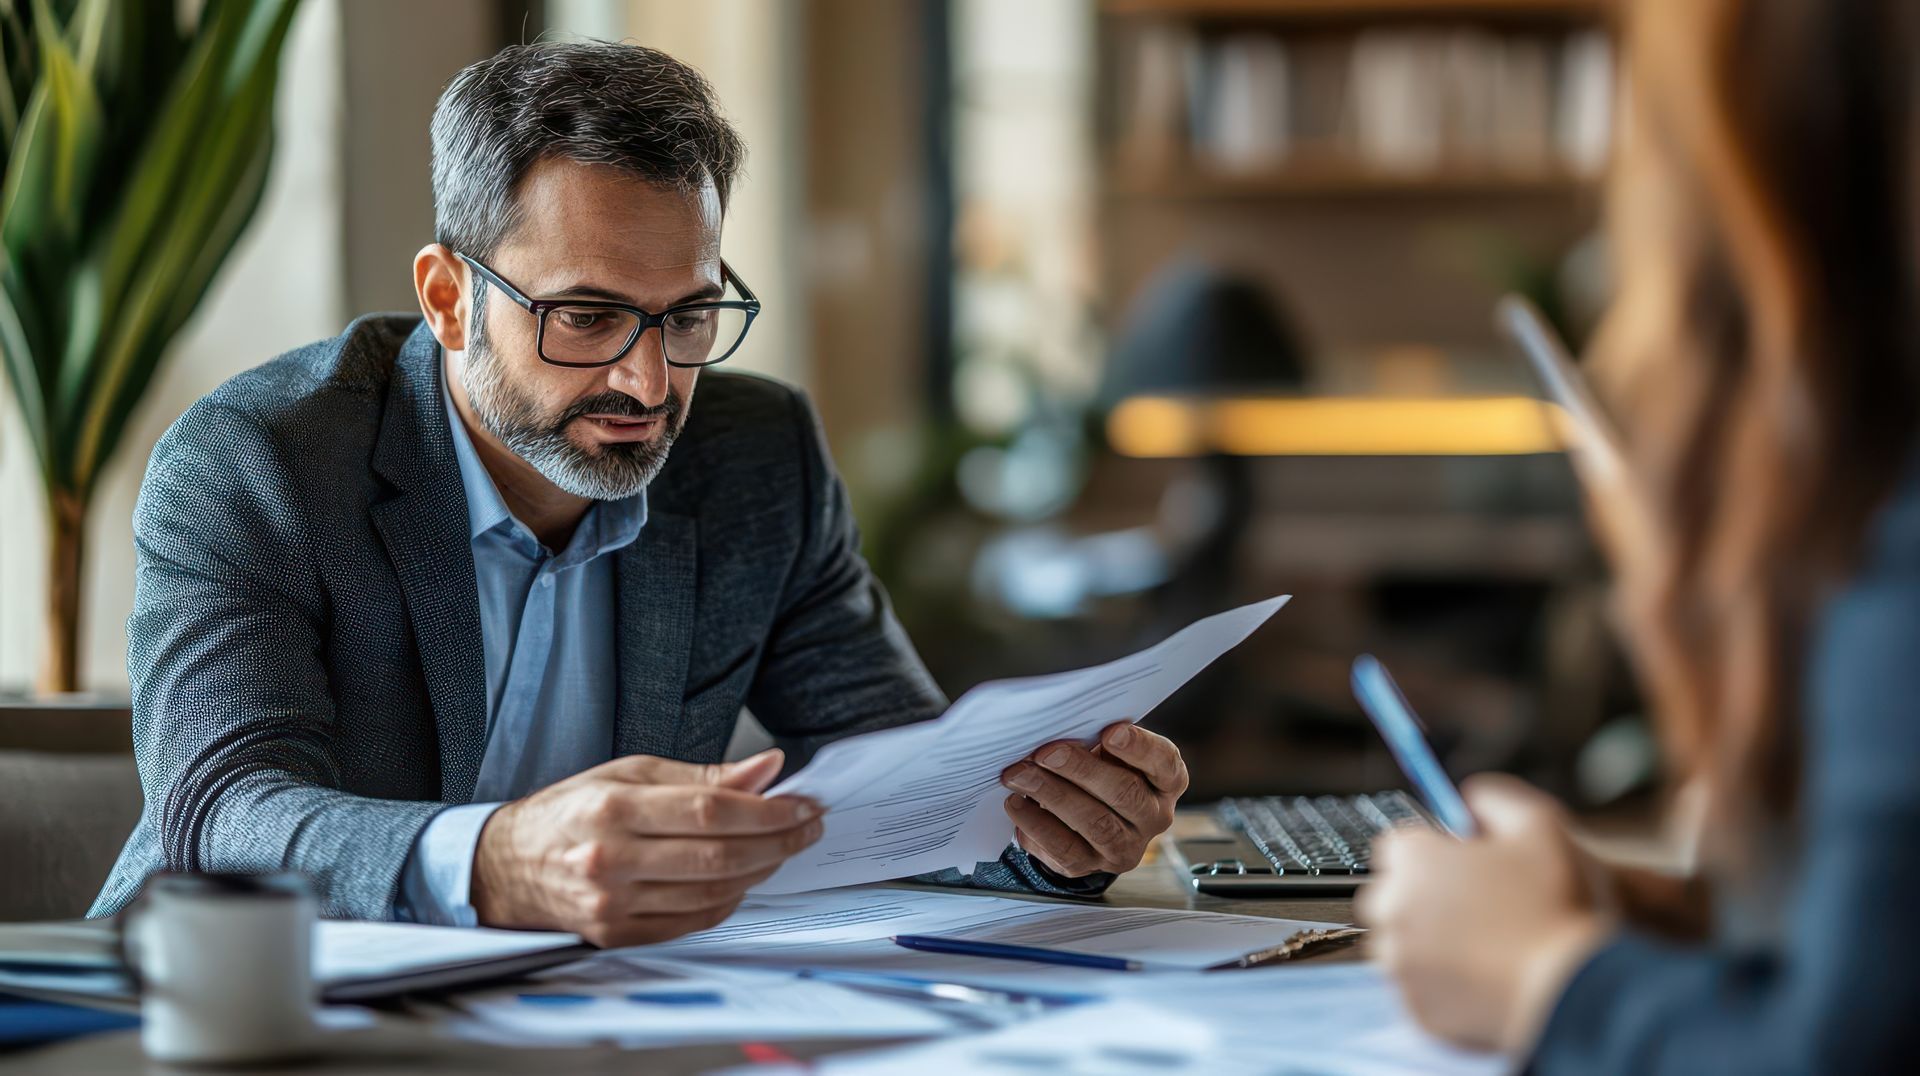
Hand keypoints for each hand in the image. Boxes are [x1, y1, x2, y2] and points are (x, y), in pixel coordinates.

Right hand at [471, 749, 823, 946]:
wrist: (506, 866)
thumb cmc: (571, 812)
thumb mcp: (629, 773)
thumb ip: (701, 776)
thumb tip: (766, 770)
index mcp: (613, 809)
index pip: (712, 811)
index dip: (769, 811)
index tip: (803, 805)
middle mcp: (612, 861)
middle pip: (720, 857)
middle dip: (779, 842)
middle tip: (809, 827)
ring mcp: (614, 905)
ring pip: (714, 893)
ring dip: (762, 870)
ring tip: (782, 847)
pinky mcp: (619, 934)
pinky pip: (696, 921)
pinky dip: (731, 899)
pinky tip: (745, 877)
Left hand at [999, 721, 1187, 877]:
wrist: (1088, 819)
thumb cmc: (1100, 771)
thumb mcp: (1108, 752)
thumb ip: (1097, 739)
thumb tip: (1059, 727)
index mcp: (1166, 780)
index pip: (1163, 762)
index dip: (1138, 747)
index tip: (1110, 732)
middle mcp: (1154, 816)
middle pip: (1125, 793)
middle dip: (1081, 770)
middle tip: (1045, 752)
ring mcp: (1126, 847)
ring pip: (1095, 823)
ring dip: (1052, 795)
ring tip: (1019, 774)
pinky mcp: (1092, 866)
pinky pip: (1064, 848)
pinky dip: (1036, 824)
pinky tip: (1016, 803)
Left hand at [1355, 774, 1613, 1053]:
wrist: (1570, 990)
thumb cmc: (1557, 903)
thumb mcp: (1541, 825)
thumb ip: (1496, 799)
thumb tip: (1469, 795)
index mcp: (1413, 861)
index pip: (1397, 846)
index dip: (1432, 854)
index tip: (1464, 868)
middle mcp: (1392, 909)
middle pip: (1389, 896)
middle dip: (1421, 898)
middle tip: (1475, 911)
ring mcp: (1399, 963)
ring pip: (1400, 945)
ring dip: (1428, 944)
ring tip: (1484, 949)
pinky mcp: (1413, 1008)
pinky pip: (1417, 990)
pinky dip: (1440, 986)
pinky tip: (1483, 981)